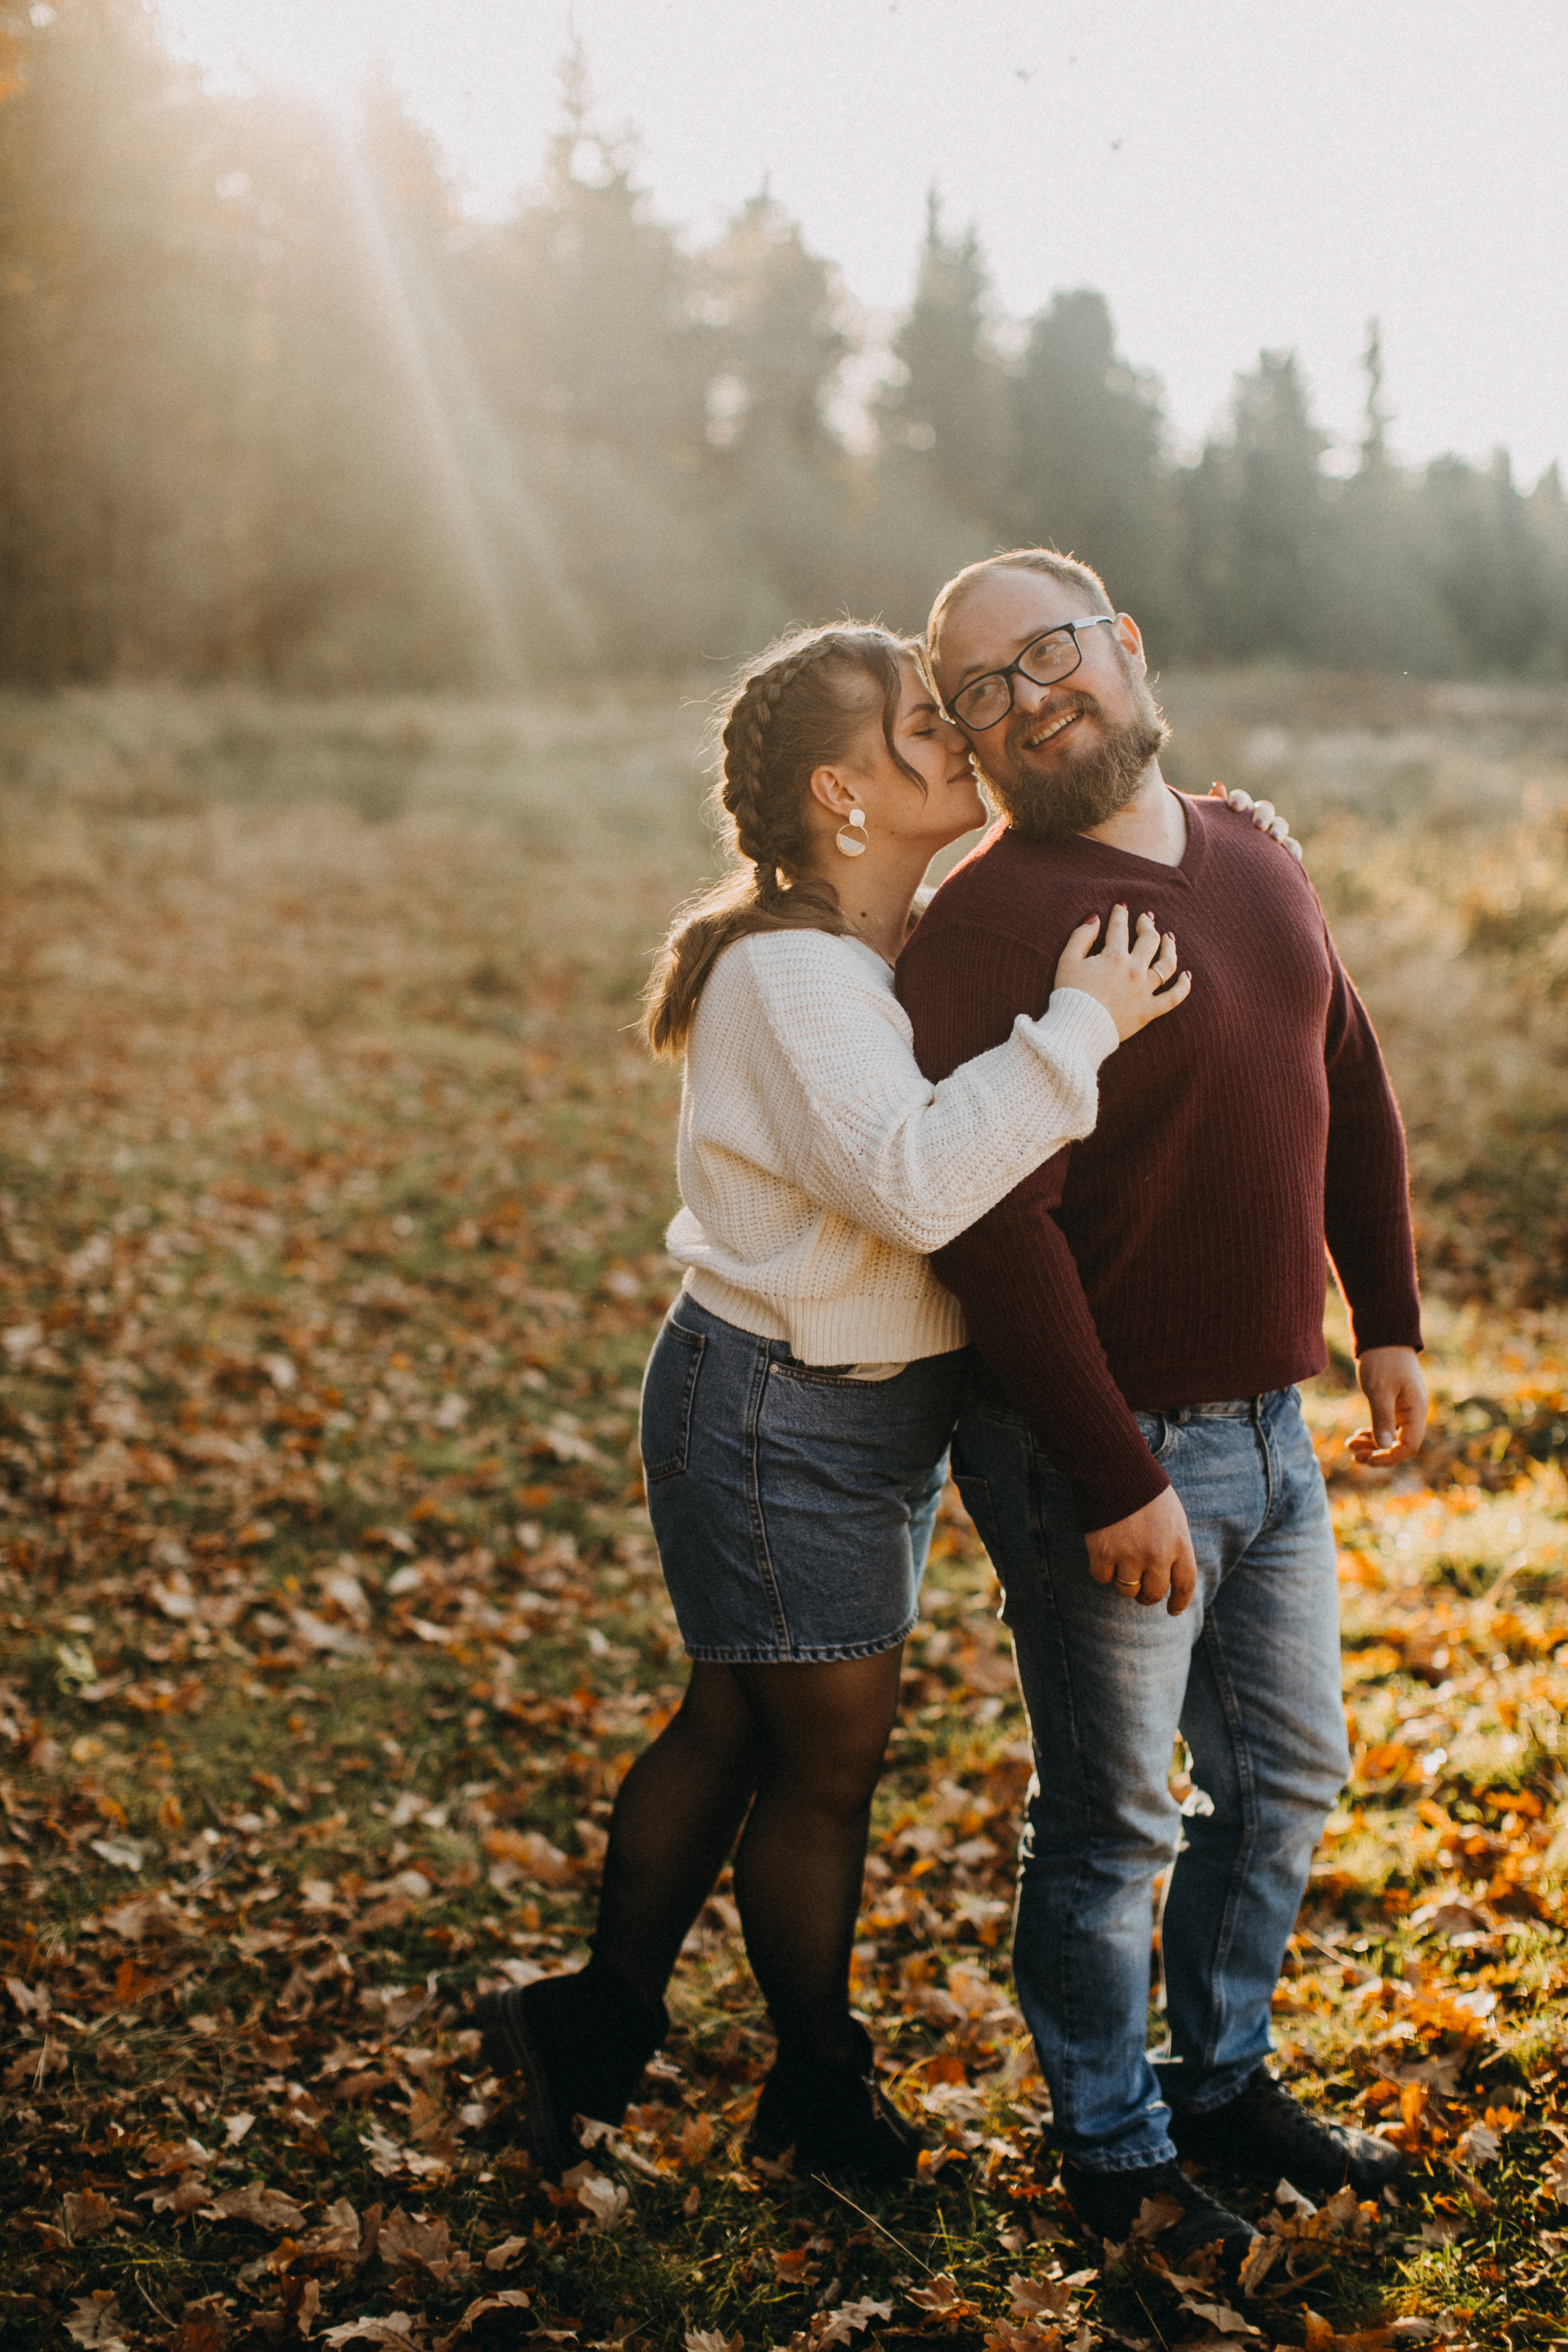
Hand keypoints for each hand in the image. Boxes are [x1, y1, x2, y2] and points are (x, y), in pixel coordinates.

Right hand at [1054, 903, 1191, 1042]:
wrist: (1076, 1030)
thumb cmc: (1069, 995)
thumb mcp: (1068, 961)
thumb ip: (1081, 936)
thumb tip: (1095, 919)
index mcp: (1114, 957)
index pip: (1120, 928)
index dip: (1120, 915)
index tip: (1121, 908)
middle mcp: (1134, 970)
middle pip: (1148, 941)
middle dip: (1147, 925)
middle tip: (1146, 919)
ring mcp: (1144, 991)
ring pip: (1166, 965)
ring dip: (1170, 948)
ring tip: (1169, 937)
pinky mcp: (1149, 1011)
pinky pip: (1173, 998)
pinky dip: (1183, 986)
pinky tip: (1187, 975)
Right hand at [1085, 1486, 1197, 1615]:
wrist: (1115, 1468)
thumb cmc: (1146, 1489)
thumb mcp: (1173, 1516)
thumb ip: (1174, 1545)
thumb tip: (1168, 1574)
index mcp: (1179, 1543)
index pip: (1185, 1584)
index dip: (1179, 1601)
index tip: (1172, 1610)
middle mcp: (1157, 1554)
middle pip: (1154, 1593)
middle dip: (1147, 1596)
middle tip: (1141, 1593)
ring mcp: (1129, 1555)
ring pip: (1126, 1590)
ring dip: (1123, 1583)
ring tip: (1120, 1565)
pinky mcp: (1103, 1553)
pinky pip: (1102, 1577)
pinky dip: (1102, 1570)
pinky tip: (1102, 1555)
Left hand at [1209, 781, 1303, 861]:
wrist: (1219, 874)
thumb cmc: (1212, 848)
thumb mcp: (1211, 831)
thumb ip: (1214, 811)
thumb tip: (1218, 785)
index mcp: (1237, 811)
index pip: (1240, 798)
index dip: (1239, 799)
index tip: (1233, 807)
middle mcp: (1255, 819)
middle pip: (1264, 808)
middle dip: (1263, 814)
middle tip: (1258, 825)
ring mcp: (1268, 834)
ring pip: (1279, 825)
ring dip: (1279, 828)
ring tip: (1275, 838)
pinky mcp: (1279, 852)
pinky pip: (1291, 847)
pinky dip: (1293, 849)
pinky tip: (1293, 855)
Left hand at [1348, 1345, 1427, 1465]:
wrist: (1383, 1336)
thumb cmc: (1383, 1361)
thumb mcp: (1379, 1390)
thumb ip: (1382, 1418)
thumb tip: (1384, 1447)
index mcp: (1416, 1410)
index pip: (1409, 1446)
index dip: (1389, 1458)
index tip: (1367, 1459)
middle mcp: (1413, 1413)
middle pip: (1400, 1445)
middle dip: (1377, 1453)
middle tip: (1354, 1455)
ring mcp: (1404, 1409)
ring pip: (1391, 1437)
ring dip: (1372, 1444)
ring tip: (1350, 1445)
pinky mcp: (1394, 1405)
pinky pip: (1386, 1426)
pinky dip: (1372, 1433)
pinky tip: (1357, 1435)